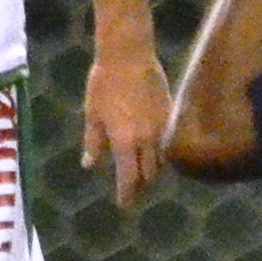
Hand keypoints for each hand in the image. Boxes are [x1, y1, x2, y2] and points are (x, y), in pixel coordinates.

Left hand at [78, 46, 171, 207]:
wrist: (129, 55)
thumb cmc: (104, 84)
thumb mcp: (92, 115)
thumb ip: (94, 143)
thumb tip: (90, 165)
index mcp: (125, 142)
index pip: (129, 178)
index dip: (127, 194)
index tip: (124, 205)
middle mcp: (147, 140)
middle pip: (150, 174)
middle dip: (141, 185)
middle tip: (133, 189)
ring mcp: (162, 127)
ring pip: (163, 160)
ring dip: (154, 169)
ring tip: (144, 171)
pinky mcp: (171, 113)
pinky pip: (169, 140)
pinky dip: (163, 150)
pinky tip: (156, 149)